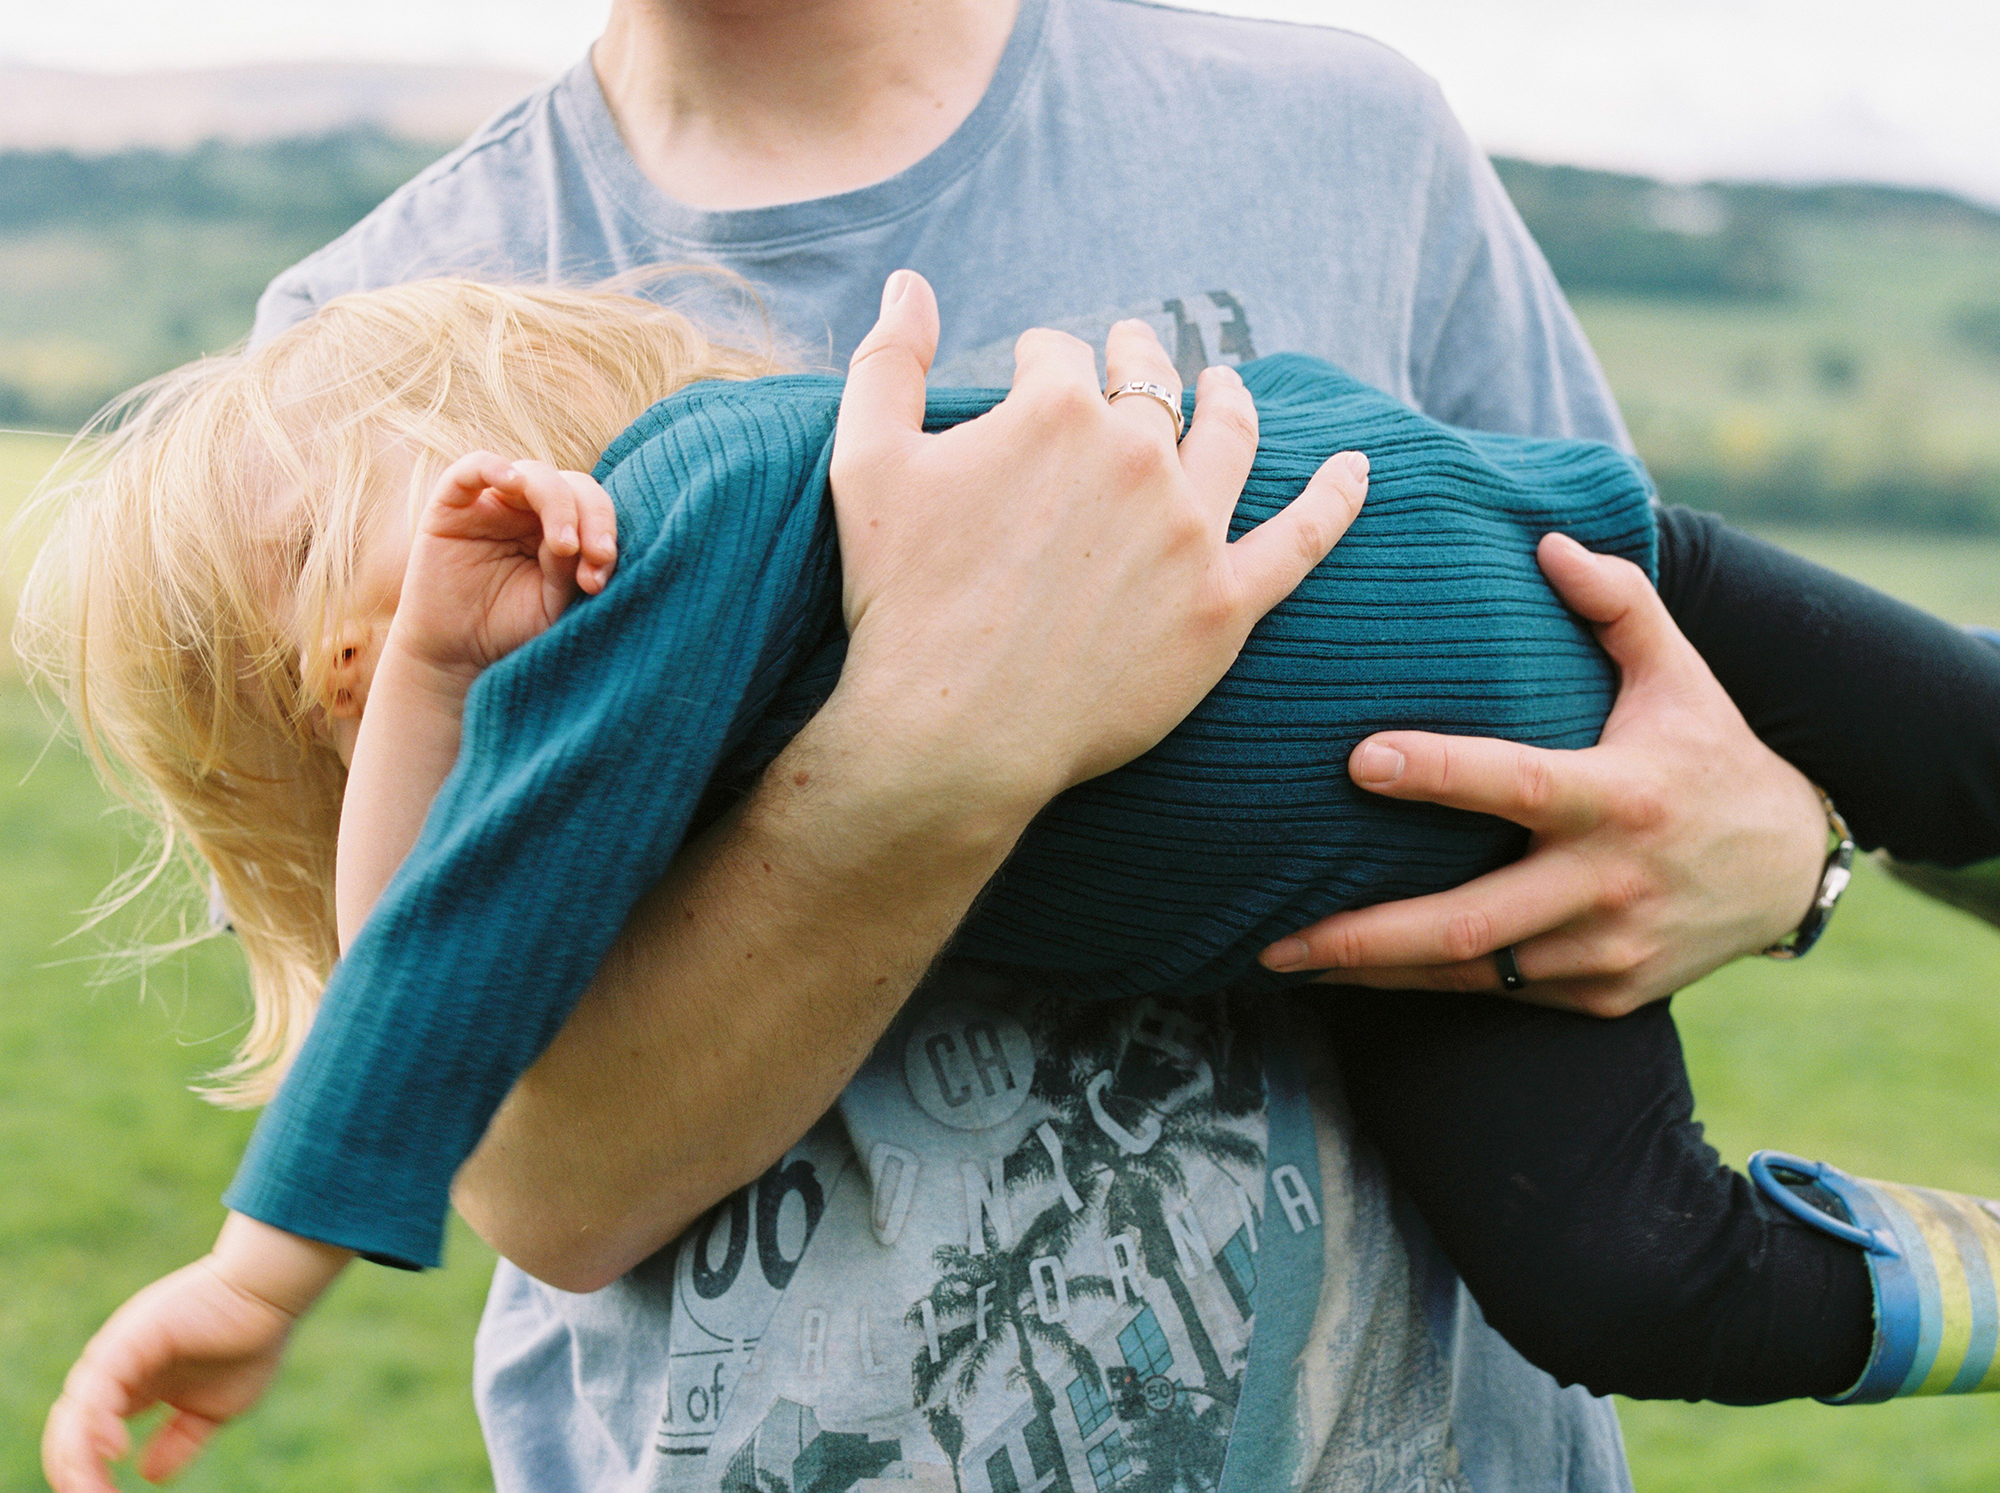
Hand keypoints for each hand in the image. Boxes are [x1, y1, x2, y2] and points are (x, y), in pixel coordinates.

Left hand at [42, 1215, 349, 1491]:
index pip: (91, 1436)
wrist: (270, 1294)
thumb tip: (149, 1475)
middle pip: (72, 1429)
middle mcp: (115, 1370)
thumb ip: (180, 1441)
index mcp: (134, 1386)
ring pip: (74, 1414)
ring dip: (77, 1457)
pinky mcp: (126, 1341)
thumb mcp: (214, 1409)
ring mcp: (116, 1355)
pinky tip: (115, 1449)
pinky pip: (96, 1390)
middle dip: (76, 1471)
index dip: (91, 1472)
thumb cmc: (252, 1340)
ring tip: (93, 1489)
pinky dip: (96, 1423)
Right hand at [393, 453, 617, 684]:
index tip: (601, 577)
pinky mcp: (452, 505)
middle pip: (573, 485)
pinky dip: (494, 467)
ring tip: (564, 545)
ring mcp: (493, 502)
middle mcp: (531, 507)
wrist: (457, 651)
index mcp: (564, 526)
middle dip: (592, 518)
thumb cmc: (512, 625)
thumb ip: (571, 570)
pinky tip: (514, 484)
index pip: (594, 507)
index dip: (605, 532)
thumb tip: (585, 546)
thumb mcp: (554, 603)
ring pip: (534, 474)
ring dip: (557, 503)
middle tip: (596, 556)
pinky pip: (472, 468)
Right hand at [828, 270, 1368, 821]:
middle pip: (1147, 385)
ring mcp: (1190, 530)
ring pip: (1227, 438)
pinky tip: (1356, 468)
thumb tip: (911, 283)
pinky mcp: (1223, 605)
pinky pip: (1302, 540)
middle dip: (1133, 362)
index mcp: (1057, 410)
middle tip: (1128, 357)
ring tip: (1223, 384)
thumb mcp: (866, 463)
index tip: (1023, 383)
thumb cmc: (899, 600)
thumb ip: (887, 362)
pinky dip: (1336, 498)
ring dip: (1227, 398)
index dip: (1036, 365)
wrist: (953, 730)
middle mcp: (1138, 455)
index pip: (1057, 356)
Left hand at [1260, 532, 1828, 1015]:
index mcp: (1621, 795)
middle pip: (1472, 921)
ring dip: (1378, 973)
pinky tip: (1357, 976)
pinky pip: (1501, 993)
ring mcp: (1606, 950)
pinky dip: (1429, 984)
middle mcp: (1610, 882)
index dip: (1438, 774)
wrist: (1792, 869)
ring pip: (1475, 971)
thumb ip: (1618, 601)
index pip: (1516, 784)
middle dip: (1367, 935)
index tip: (1357, 760)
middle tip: (1274, 935)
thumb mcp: (1679, 672)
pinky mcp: (1604, 995)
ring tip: (1285, 960)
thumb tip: (1545, 541)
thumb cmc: (1710, 752)